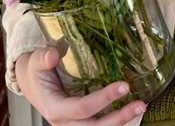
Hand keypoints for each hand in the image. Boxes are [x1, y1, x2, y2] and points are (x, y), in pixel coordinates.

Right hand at [15, 48, 145, 124]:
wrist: (33, 83)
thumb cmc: (37, 73)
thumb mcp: (35, 62)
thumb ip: (43, 58)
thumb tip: (54, 54)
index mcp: (55, 108)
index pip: (82, 108)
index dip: (104, 99)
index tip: (124, 86)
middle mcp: (65, 122)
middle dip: (119, 118)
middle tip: (140, 104)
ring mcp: (74, 124)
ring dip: (122, 121)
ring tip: (141, 107)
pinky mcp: (83, 122)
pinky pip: (101, 125)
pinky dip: (117, 120)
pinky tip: (133, 109)